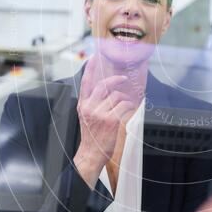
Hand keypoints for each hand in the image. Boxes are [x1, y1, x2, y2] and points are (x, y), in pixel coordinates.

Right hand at [72, 57, 136, 188]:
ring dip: (124, 100)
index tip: (95, 56)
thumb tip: (106, 90)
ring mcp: (99, 113)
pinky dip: (129, 107)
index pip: (85, 82)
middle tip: (123, 79)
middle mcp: (89, 107)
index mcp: (83, 105)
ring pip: (117, 96)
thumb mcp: (86, 117)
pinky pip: (124, 106)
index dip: (91, 68)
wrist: (90, 154)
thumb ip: (92, 103)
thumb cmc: (91, 136)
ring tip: (125, 106)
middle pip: (104, 85)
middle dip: (116, 80)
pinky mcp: (110, 120)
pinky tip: (127, 111)